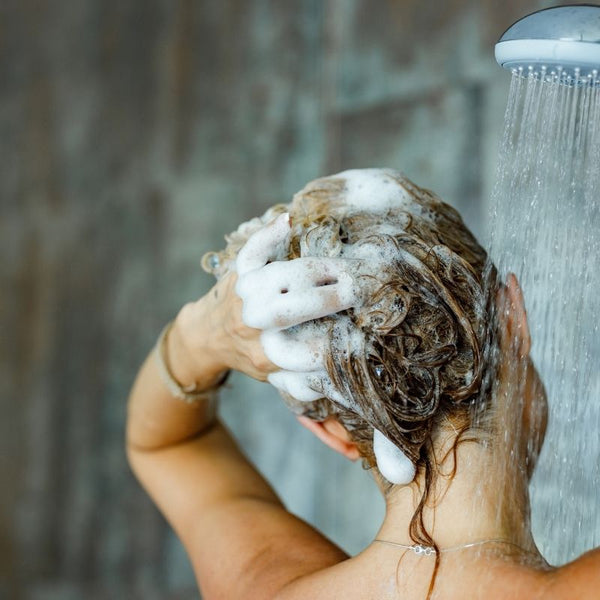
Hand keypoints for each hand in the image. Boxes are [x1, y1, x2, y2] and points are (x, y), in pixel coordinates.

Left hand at [173, 213, 362, 386]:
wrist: (208, 336)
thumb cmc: (252, 354)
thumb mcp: (277, 378)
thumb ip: (309, 383)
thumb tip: (347, 387)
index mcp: (268, 356)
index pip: (313, 350)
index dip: (344, 340)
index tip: (366, 329)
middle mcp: (254, 325)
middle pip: (296, 307)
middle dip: (331, 297)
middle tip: (358, 291)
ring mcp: (245, 295)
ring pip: (281, 276)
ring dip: (315, 270)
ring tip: (342, 270)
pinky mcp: (239, 272)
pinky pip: (252, 250)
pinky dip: (269, 234)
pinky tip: (288, 223)